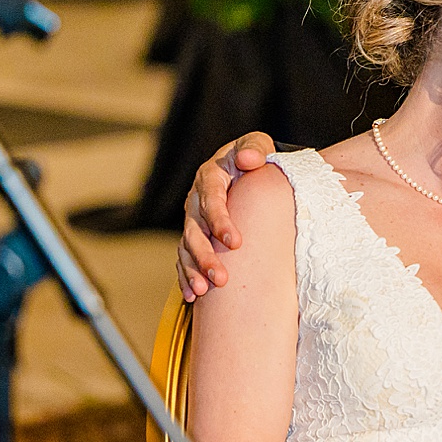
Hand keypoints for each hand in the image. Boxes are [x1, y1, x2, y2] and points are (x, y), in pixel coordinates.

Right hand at [179, 131, 277, 301]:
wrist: (244, 164)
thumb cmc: (254, 156)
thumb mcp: (256, 145)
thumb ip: (255, 150)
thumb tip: (248, 160)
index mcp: (210, 177)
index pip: (212, 200)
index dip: (221, 222)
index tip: (236, 242)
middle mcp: (196, 200)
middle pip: (194, 230)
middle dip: (205, 256)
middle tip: (222, 278)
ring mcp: (192, 220)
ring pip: (186, 247)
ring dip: (193, 270)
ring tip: (203, 291)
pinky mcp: (194, 235)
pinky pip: (184, 258)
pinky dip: (186, 276)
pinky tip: (192, 296)